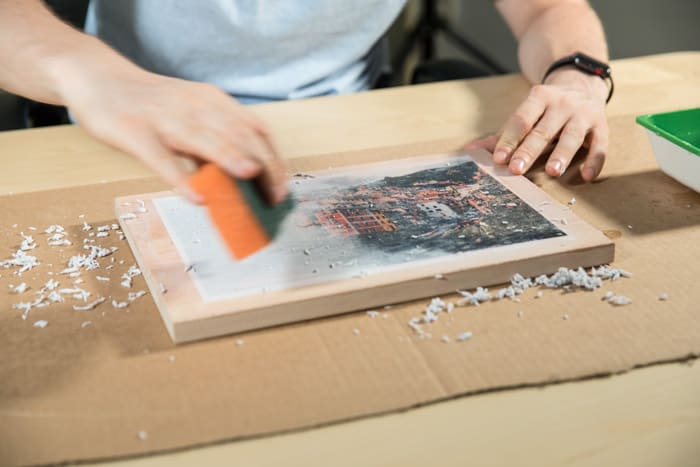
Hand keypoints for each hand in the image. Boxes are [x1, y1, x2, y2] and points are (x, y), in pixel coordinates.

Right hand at [62, 68, 287, 203]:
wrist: (100, 80)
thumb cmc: (153, 106)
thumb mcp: (192, 115)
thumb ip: (217, 142)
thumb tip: (245, 181)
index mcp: (213, 102)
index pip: (255, 129)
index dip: (274, 159)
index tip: (282, 188)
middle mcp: (194, 106)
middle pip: (238, 134)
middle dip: (262, 165)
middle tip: (274, 198)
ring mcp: (164, 119)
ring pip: (203, 139)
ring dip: (230, 158)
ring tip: (251, 178)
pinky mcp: (135, 134)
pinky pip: (160, 158)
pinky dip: (180, 179)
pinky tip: (196, 198)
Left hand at [466, 68, 608, 181]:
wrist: (582, 84)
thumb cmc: (546, 108)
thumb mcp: (526, 114)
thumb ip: (501, 134)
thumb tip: (471, 149)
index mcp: (539, 98)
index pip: (521, 120)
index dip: (509, 140)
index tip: (498, 159)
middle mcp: (562, 104)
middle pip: (543, 130)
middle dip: (529, 150)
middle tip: (517, 169)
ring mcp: (584, 114)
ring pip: (572, 135)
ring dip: (562, 154)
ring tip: (553, 171)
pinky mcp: (602, 126)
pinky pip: (600, 145)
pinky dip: (594, 160)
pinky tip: (587, 176)